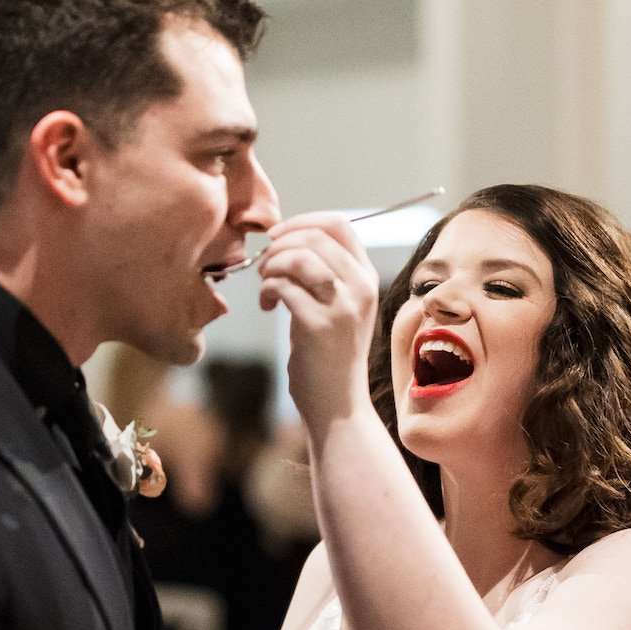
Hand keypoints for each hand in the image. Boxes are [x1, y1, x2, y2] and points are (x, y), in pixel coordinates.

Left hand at [255, 214, 379, 434]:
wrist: (338, 407)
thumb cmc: (330, 357)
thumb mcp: (338, 308)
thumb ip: (324, 274)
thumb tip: (288, 241)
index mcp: (366, 279)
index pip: (339, 225)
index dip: (302, 222)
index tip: (277, 237)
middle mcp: (361, 288)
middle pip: (315, 236)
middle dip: (279, 244)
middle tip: (264, 265)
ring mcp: (342, 307)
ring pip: (298, 257)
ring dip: (271, 265)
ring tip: (264, 285)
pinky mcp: (319, 326)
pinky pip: (283, 286)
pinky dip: (267, 289)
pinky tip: (267, 304)